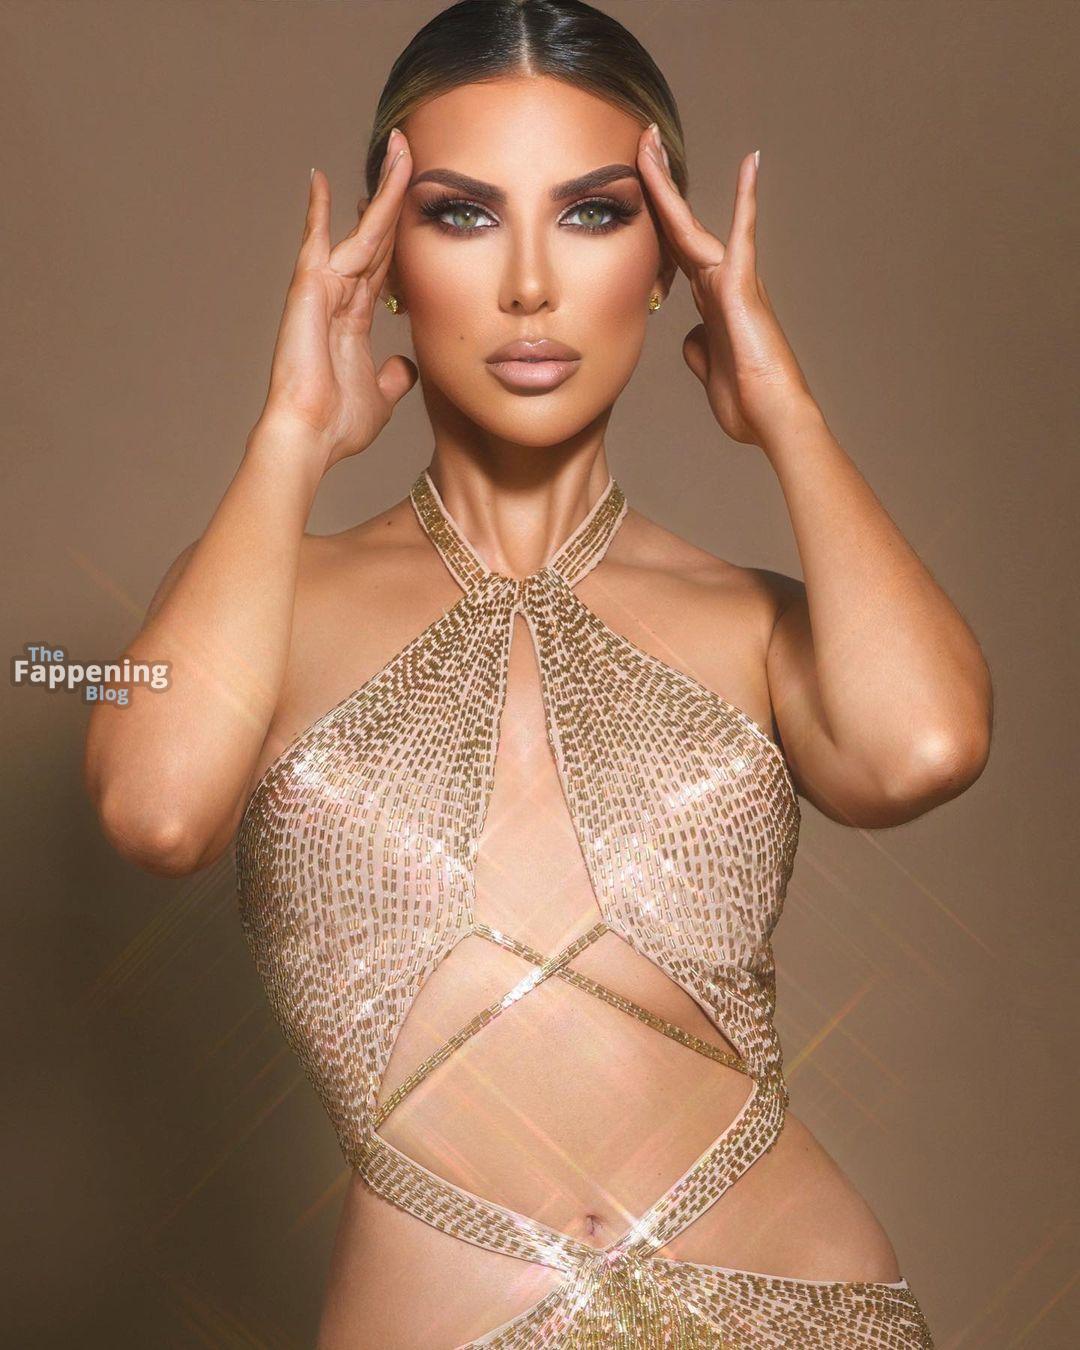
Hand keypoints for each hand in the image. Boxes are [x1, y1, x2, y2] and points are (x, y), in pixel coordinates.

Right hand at [256, 130, 417, 470]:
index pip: (384, 263)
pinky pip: (317, 242)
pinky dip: (318, 210)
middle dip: (393, 193)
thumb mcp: (381, 397)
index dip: (400, 230)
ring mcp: (322, 291)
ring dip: (382, 190)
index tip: (415, 200)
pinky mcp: (308, 292)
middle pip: (375, 235)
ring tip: (400, 148)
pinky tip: (321, 178)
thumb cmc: (337, 424)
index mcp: (353, 318)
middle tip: (408, 150)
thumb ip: (394, 378)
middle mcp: (337, 298)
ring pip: (361, 230)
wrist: (311, 437)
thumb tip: (407, 368)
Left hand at [638, 128, 818, 447]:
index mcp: (708, 302)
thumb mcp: (708, 369)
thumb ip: (698, 347)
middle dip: (657, 183)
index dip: (655, 218)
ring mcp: (731, 280)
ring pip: (690, 223)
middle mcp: (719, 283)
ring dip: (668, 182)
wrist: (770, 416)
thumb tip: (692, 336)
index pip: (673, 250)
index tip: (638, 185)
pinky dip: (746, 199)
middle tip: (641, 140)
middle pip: (677, 224)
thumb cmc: (745, 401)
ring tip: (652, 141)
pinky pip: (743, 234)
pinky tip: (751, 163)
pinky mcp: (743, 286)